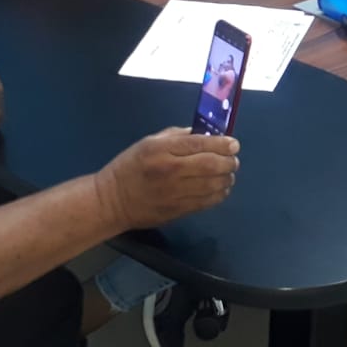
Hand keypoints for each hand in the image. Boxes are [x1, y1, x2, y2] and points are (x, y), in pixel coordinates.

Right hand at [97, 129, 239, 228]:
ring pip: (213, 185)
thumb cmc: (130, 167)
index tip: (234, 144)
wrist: (112, 201)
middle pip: (211, 165)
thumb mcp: (149, 143)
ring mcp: (175, 193)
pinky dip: (219, 194)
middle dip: (229, 162)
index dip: (222, 144)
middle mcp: (171, 170)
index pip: (200, 144)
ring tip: (228, 174)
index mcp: (162, 149)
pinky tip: (220, 188)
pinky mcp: (178, 210)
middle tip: (233, 160)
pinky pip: (206, 202)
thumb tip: (205, 136)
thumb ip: (178, 137)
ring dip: (227, 179)